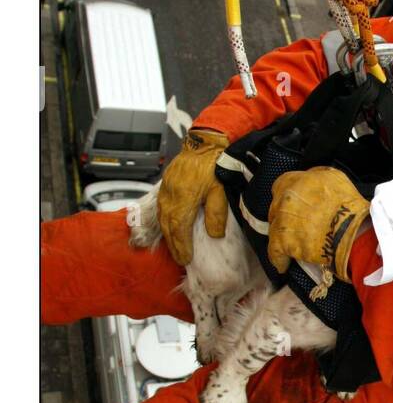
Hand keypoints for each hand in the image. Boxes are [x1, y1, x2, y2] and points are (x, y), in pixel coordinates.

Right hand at [157, 129, 230, 265]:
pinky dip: (165, 221)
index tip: (185, 259)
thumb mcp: (220, 190)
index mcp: (184, 199)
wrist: (204, 142)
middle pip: (168, 226)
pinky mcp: (165, 184)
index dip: (182, 246)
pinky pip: (162, 208)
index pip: (179, 229)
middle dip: (174, 244)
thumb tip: (214, 235)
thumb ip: (217, 214)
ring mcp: (165, 190)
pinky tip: (170, 227)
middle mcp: (170, 196)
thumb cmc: (214, 165)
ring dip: (168, 235)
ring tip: (175, 248)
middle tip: (180, 259)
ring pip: (163, 218)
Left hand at [267, 166, 368, 278]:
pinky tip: (284, 264)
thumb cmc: (348, 204)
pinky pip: (274, 252)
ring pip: (274, 229)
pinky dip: (279, 259)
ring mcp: (281, 221)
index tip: (295, 203)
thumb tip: (312, 180)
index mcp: (296, 182)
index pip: (281, 185)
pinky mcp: (282, 242)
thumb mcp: (335, 178)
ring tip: (293, 244)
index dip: (287, 195)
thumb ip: (317, 177)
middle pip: (276, 207)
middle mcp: (284, 199)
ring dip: (283, 236)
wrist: (350, 229)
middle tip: (297, 224)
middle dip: (285, 215)